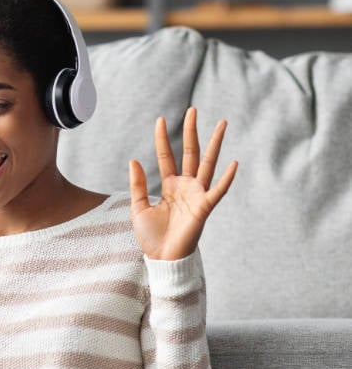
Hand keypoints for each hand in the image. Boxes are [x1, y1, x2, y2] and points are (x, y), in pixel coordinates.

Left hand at [129, 106, 237, 260]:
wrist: (161, 258)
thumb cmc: (151, 236)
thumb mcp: (138, 208)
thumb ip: (137, 185)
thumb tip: (134, 160)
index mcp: (170, 186)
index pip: (166, 156)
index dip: (162, 138)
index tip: (160, 119)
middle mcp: (185, 186)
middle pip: (190, 153)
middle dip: (191, 132)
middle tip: (193, 110)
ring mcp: (197, 195)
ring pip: (207, 164)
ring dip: (214, 144)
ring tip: (221, 124)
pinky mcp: (204, 208)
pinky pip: (218, 191)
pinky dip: (226, 179)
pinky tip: (234, 163)